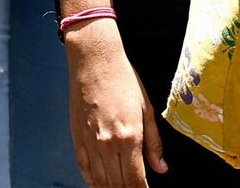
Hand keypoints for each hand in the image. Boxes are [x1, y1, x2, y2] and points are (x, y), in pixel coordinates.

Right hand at [63, 21, 167, 187]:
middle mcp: (108, 144)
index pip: (136, 179)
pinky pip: (84, 169)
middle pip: (117, 184)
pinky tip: (99, 184)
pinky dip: (92, 181)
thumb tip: (161, 168)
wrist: (95, 63)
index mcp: (130, 137)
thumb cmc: (125, 81)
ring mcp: (90, 143)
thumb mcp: (147, 109)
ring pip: (100, 181)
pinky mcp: (77, 139)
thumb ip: (154, 142)